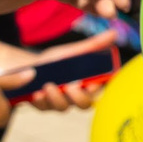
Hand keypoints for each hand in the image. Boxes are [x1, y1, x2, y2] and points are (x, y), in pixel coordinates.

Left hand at [0, 31, 115, 111]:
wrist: (28, 65)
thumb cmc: (54, 60)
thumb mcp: (72, 51)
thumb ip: (92, 46)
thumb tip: (114, 33)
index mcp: (86, 82)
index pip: (98, 90)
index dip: (96, 89)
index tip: (91, 83)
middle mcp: (75, 95)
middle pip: (84, 105)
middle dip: (78, 97)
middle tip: (69, 86)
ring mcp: (59, 102)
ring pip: (64, 108)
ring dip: (56, 97)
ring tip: (47, 85)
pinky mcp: (44, 106)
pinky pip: (44, 108)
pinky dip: (40, 100)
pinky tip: (36, 92)